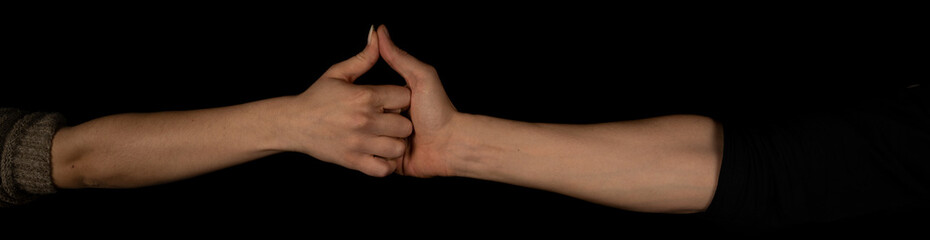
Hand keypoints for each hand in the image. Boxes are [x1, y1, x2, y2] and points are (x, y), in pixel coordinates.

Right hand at [279, 27, 411, 176]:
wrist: (292, 125)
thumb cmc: (316, 98)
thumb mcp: (338, 73)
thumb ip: (363, 56)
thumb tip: (378, 32)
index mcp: (363, 96)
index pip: (403, 96)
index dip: (400, 98)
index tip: (390, 101)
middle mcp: (364, 120)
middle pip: (404, 123)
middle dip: (399, 121)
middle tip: (386, 120)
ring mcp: (359, 143)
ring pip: (397, 147)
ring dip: (394, 144)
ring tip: (384, 138)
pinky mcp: (354, 162)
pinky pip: (383, 168)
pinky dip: (385, 164)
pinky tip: (379, 154)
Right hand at [378, 25, 459, 176]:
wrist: (452, 145)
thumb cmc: (439, 111)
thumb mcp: (420, 78)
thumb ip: (399, 57)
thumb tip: (381, 31)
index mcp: (391, 101)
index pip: (373, 98)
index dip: (385, 102)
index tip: (402, 106)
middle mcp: (387, 123)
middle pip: (371, 122)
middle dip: (386, 124)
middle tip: (409, 124)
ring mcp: (386, 144)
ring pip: (372, 143)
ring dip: (387, 144)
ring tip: (405, 141)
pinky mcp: (388, 164)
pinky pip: (375, 163)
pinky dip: (383, 161)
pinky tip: (396, 156)